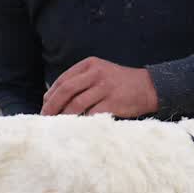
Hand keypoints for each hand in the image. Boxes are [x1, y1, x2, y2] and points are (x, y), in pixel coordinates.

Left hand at [41, 57, 158, 117]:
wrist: (149, 87)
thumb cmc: (120, 84)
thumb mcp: (100, 73)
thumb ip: (81, 81)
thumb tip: (56, 100)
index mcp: (90, 64)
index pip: (63, 80)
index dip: (50, 95)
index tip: (44, 107)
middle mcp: (96, 73)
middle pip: (66, 90)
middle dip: (52, 106)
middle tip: (45, 118)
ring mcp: (105, 87)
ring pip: (76, 103)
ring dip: (64, 116)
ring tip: (57, 125)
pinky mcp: (113, 101)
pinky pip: (91, 113)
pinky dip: (81, 121)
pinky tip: (75, 128)